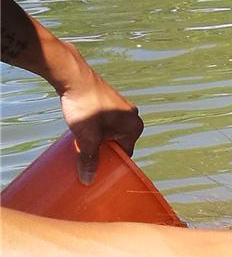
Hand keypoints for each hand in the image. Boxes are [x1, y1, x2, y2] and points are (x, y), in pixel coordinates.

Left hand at [56, 50, 143, 180]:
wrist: (72, 76)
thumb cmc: (85, 105)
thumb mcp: (87, 137)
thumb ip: (89, 159)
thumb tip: (88, 180)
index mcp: (134, 126)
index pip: (125, 154)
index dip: (111, 162)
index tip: (97, 168)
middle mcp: (131, 116)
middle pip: (117, 143)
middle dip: (103, 150)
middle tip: (86, 156)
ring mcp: (121, 107)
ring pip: (109, 132)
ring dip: (97, 138)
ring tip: (82, 141)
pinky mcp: (109, 100)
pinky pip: (105, 121)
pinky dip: (95, 127)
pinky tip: (82, 128)